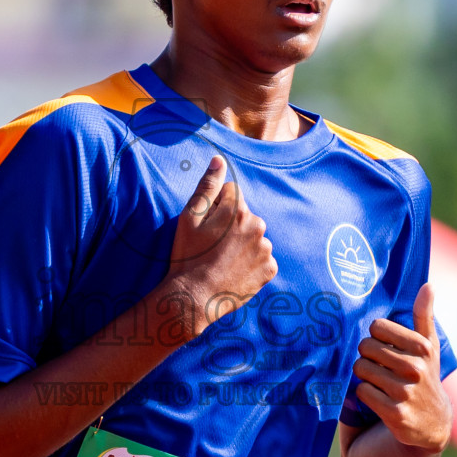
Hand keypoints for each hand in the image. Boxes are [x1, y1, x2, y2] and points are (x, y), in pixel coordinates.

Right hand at [161, 155, 276, 338]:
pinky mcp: (269, 270)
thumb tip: (219, 159)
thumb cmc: (187, 256)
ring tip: (222, 261)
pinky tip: (234, 272)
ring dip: (242, 245)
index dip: (216, 208)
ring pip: (254, 238)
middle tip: (212, 247)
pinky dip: (251, 263)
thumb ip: (207, 186)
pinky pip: (262, 259)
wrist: (193, 298)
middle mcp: (258, 226)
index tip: (206, 227)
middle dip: (232, 225)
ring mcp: (266, 250)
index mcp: (238, 210)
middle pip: (245, 216)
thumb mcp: (189, 217)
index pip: (232, 194)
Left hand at [352, 284, 451, 454]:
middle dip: (366, 356)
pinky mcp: (395, 413)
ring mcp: (406, 391)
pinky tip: (377, 398)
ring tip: (377, 382)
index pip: (377, 327)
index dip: (375, 337)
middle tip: (376, 366)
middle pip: (366, 347)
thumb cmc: (423, 378)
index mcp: (423, 347)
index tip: (384, 347)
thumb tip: (428, 285)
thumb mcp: (427, 348)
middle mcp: (416, 368)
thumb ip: (424, 316)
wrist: (431, 426)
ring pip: (361, 369)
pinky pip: (361, 392)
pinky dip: (363, 395)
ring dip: (363, 375)